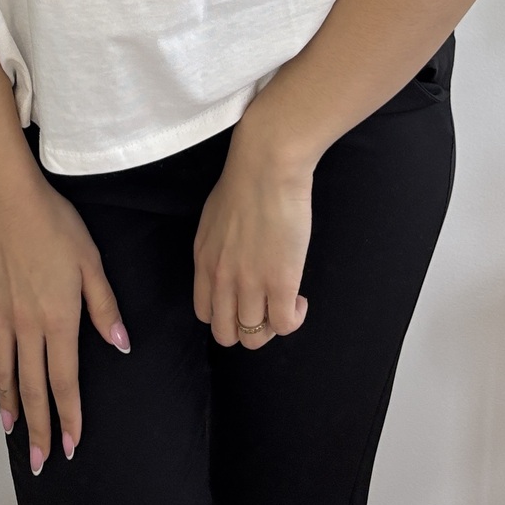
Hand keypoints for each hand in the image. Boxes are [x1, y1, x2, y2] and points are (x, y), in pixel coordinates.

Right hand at [0, 176, 131, 473]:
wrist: (7, 202)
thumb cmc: (55, 226)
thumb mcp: (92, 263)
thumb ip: (105, 308)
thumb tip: (121, 346)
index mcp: (57, 321)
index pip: (64, 381)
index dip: (68, 417)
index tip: (69, 445)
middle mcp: (26, 327)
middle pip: (32, 387)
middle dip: (38, 427)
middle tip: (39, 461)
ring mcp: (1, 316)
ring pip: (3, 371)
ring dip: (9, 402)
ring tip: (12, 428)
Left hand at [192, 128, 311, 346]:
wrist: (267, 166)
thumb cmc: (246, 181)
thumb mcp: (215, 219)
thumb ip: (219, 247)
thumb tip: (234, 260)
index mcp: (204, 262)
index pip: (205, 313)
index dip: (227, 313)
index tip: (246, 298)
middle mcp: (221, 279)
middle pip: (225, 334)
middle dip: (247, 328)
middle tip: (266, 306)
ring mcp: (250, 284)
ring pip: (253, 337)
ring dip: (271, 326)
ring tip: (286, 302)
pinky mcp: (280, 283)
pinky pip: (284, 324)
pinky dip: (294, 319)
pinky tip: (300, 299)